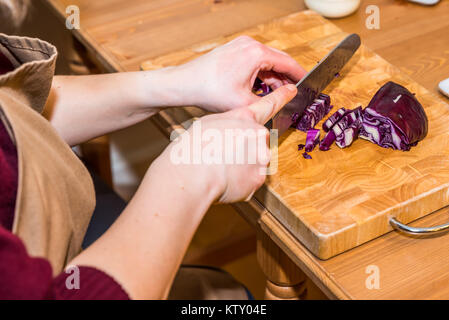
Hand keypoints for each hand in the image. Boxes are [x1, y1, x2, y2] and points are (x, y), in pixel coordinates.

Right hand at [151, 84, 296, 203]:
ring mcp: (261, 156)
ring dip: (242, 167)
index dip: (281, 97)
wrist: (191, 174)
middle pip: (257, 142)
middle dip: (244, 150)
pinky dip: (241, 183)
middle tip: (223, 157)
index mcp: (243, 117)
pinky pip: (252, 180)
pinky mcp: (260, 177)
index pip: (268, 104)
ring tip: (222, 170)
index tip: (292, 90)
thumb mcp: (208, 124)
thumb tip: (234, 134)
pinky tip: (226, 181)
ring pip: (255, 162)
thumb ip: (229, 125)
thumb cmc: (192, 149)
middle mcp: (257, 133)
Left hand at [173, 36, 305, 112]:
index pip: (287, 63)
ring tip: (273, 96)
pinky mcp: (233, 50)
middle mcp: (250, 44)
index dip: (300, 76)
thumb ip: (272, 101)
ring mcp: (240, 45)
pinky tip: (259, 89)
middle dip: (284, 80)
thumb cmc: (210, 91)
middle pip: (277, 62)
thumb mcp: (246, 102)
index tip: (308, 85)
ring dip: (271, 79)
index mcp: (256, 53)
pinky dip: (259, 75)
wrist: (185, 84)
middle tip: (291, 96)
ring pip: (265, 62)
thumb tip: (289, 96)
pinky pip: (254, 61)